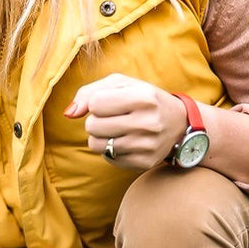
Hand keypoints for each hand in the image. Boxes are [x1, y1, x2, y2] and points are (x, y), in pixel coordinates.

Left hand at [65, 73, 188, 169]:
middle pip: (92, 126)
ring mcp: (147, 145)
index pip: (95, 103)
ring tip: (117, 129)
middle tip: (114, 118)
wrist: (179, 123)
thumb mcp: (120, 84)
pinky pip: (108, 158)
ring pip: (96, 144)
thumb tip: (69, 114)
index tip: (110, 103)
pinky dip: (111, 149)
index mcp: (144, 97)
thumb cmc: (142, 99)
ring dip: (100, 136)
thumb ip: (88, 92)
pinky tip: (127, 141)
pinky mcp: (144, 162)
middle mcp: (148, 123)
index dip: (96, 103)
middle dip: (96, 121)